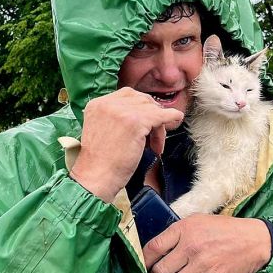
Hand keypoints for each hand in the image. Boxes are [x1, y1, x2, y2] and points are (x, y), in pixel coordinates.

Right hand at [69, 87, 183, 202]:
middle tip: (153, 137)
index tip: (147, 122)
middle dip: (151, 116)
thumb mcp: (102, 130)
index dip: (141, 108)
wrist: (96, 177)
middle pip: (141, 100)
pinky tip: (177, 118)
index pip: (127, 95)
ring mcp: (122, 111)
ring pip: (151, 108)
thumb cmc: (100, 162)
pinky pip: (160, 115)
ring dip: (158, 125)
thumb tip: (142, 114)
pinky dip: (171, 116)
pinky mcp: (136, 122)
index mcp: (97, 104)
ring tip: (155, 144)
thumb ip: (115, 118)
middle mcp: (108, 103)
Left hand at [143, 215, 271, 272]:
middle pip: (159, 272)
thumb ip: (176, 233)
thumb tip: (155, 250)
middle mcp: (190, 247)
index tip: (143, 267)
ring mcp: (201, 265)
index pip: (152, 248)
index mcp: (183, 229)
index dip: (143, 261)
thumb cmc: (223, 230)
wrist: (254, 240)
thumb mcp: (197, 221)